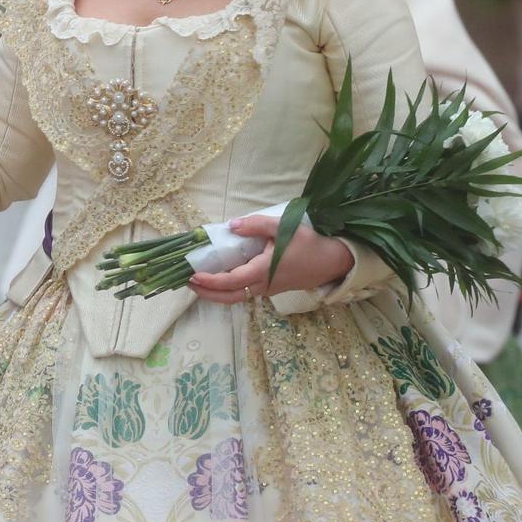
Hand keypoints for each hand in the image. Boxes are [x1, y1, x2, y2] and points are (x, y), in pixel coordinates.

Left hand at [188, 214, 354, 304]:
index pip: (232, 281)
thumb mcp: (283, 228)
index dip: (211, 281)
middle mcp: (264, 285)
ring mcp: (268, 289)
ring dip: (217, 292)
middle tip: (188, 283)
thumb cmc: (309, 243)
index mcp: (264, 271)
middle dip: (207, 293)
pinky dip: (229, 288)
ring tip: (198, 282)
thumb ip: (256, 225)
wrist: (334, 261)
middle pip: (231, 296)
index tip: (193, 276)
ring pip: (238, 296)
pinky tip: (219, 277)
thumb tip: (232, 225)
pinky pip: (246, 291)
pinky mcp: (272, 288)